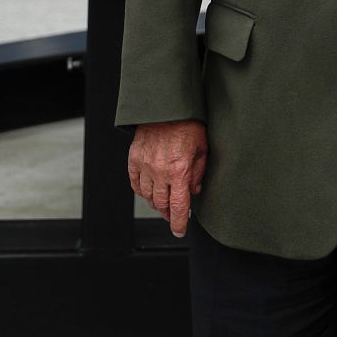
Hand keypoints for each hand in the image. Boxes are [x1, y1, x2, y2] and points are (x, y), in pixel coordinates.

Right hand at [128, 119, 207, 236]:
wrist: (167, 105)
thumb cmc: (188, 124)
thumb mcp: (202, 148)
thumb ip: (198, 173)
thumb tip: (194, 191)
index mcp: (180, 170)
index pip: (178, 207)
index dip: (178, 223)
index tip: (179, 231)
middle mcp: (160, 171)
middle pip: (161, 204)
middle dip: (168, 213)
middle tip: (173, 213)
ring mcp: (145, 165)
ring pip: (148, 196)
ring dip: (156, 202)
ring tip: (163, 200)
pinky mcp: (134, 159)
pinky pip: (135, 184)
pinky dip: (142, 190)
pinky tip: (150, 189)